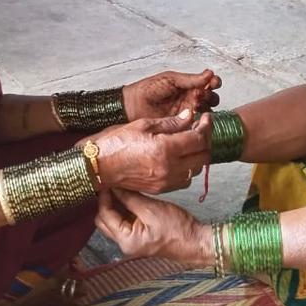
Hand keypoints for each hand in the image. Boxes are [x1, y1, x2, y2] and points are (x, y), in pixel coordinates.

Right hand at [90, 111, 212, 193]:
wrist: (99, 165)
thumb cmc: (115, 143)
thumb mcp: (143, 125)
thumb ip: (171, 123)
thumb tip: (190, 117)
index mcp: (165, 148)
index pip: (199, 138)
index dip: (206, 126)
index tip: (206, 118)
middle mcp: (168, 168)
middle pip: (203, 156)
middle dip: (205, 140)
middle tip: (200, 128)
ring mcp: (165, 181)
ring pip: (196, 169)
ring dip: (198, 155)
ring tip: (190, 142)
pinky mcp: (161, 189)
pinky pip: (184, 180)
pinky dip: (188, 168)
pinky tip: (180, 157)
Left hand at [95, 189, 210, 266]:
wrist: (195, 242)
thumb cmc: (177, 228)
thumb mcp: (151, 209)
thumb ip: (130, 199)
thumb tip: (115, 187)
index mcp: (126, 240)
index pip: (104, 215)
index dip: (104, 197)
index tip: (108, 182)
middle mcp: (125, 244)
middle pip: (104, 221)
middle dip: (105, 203)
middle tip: (112, 185)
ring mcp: (132, 242)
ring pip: (113, 221)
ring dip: (115, 206)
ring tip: (121, 189)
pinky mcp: (139, 237)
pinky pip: (125, 223)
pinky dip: (124, 210)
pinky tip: (130, 197)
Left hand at [123, 69, 220, 121]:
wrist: (131, 106)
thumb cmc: (147, 90)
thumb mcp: (170, 79)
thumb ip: (190, 79)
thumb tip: (209, 74)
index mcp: (187, 86)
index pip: (207, 83)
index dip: (214, 82)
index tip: (215, 82)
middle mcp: (190, 99)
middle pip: (210, 98)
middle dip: (212, 95)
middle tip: (204, 94)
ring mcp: (187, 112)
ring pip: (206, 111)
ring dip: (207, 107)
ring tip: (198, 104)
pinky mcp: (182, 125)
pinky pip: (196, 123)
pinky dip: (200, 120)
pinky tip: (197, 116)